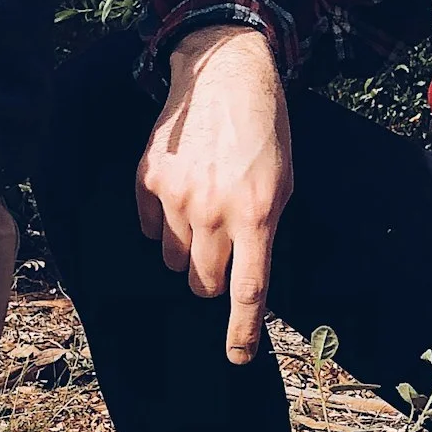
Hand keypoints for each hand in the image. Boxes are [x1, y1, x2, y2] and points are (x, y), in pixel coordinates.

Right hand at [136, 24, 291, 363]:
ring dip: (188, 250)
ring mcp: (176, 196)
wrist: (224, 73)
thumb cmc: (264, 131)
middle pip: (202, 282)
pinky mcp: (148, 181)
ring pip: (173, 261)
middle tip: (221, 251)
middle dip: (211, 278)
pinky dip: (164, 223)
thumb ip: (264, 230)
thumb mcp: (283, 182)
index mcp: (256, 214)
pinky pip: (150, 229)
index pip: (248, 289)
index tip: (238, 357)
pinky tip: (181, 192)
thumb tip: (245, 275)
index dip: (242, 330)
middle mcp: (214, 211)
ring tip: (203, 210)